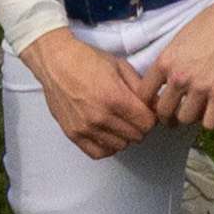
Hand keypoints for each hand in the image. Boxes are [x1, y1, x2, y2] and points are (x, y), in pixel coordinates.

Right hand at [23, 27, 157, 159]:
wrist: (55, 62)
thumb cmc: (87, 60)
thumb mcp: (120, 66)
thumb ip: (140, 88)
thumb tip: (157, 105)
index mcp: (115, 97)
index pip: (147, 123)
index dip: (150, 117)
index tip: (145, 111)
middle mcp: (100, 116)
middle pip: (136, 136)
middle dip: (139, 126)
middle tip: (132, 115)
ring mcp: (85, 128)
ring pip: (120, 146)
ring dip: (124, 136)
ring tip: (118, 122)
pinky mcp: (73, 134)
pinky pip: (98, 152)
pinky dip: (107, 146)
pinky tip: (107, 134)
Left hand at [139, 0, 213, 128]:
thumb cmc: (209, 25)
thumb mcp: (178, 41)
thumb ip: (168, 63)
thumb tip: (161, 82)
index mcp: (165, 62)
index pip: (144, 95)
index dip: (149, 103)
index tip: (157, 104)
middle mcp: (179, 77)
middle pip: (163, 112)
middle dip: (167, 116)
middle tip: (174, 116)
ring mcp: (200, 87)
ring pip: (185, 119)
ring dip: (190, 118)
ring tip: (195, 111)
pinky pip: (209, 123)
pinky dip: (210, 120)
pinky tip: (212, 111)